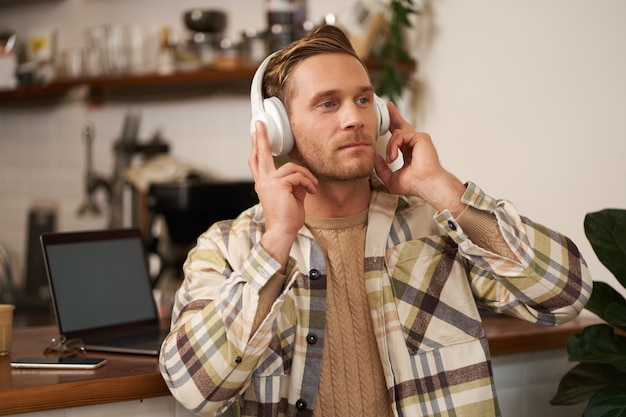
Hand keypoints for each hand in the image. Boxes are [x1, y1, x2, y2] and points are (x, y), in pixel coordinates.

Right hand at [249, 121, 317, 265]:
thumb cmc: (287, 218)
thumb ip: (292, 183)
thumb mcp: (291, 196)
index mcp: (264, 184)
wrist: (283, 231)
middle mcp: (263, 181)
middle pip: (259, 155)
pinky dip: (308, 183)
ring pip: (291, 167)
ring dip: (306, 176)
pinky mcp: (278, 185)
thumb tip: (301, 176)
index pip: (257, 162)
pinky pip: (298, 176)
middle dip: (261, 137)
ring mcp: (269, 182)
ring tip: (312, 187)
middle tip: (260, 124)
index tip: (256, 133)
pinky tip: (311, 191)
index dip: (256, 147)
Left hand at [374, 102, 466, 214]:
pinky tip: (393, 157)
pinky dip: (393, 146)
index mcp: (409, 151)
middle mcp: (414, 143)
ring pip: (396, 134)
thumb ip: (382, 169)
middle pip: (402, 125)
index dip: (391, 129)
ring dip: (390, 147)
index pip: (399, 137)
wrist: (426, 185)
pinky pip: (400, 135)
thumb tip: (376, 157)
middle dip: (393, 115)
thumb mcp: (391, 179)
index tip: (383, 124)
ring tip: (390, 159)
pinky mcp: (421, 137)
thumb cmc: (414, 185)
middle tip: (388, 105)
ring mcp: (418, 139)